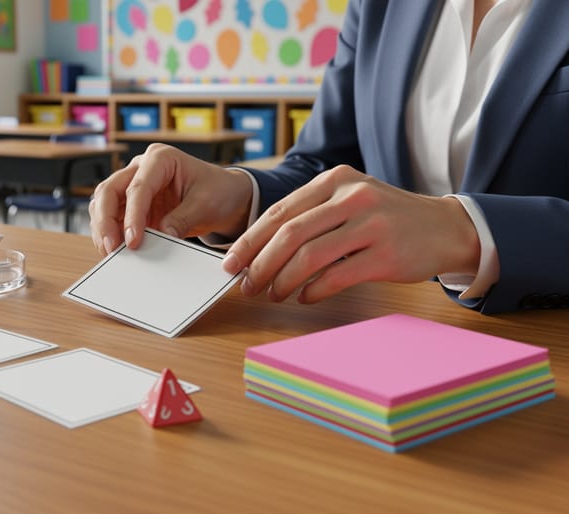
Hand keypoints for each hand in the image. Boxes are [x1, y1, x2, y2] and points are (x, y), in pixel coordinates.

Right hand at [88, 143, 252, 254]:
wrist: (224, 196)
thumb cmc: (217, 191)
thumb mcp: (206, 204)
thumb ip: (182, 219)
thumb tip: (161, 236)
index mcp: (161, 158)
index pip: (138, 187)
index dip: (133, 215)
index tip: (133, 241)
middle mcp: (141, 168)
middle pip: (109, 191)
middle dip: (106, 221)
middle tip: (111, 248)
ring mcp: (133, 185)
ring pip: (104, 203)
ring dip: (103, 228)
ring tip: (111, 253)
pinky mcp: (132, 204)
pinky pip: (112, 217)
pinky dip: (110, 233)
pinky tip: (115, 250)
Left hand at [222, 165, 480, 302]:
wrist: (446, 227)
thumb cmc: (387, 218)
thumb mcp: (349, 199)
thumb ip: (310, 215)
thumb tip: (258, 249)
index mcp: (335, 180)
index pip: (279, 212)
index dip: (250, 240)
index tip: (230, 262)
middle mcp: (352, 197)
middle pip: (289, 234)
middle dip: (260, 264)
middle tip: (247, 286)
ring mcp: (371, 225)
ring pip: (309, 256)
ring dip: (282, 281)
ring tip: (272, 295)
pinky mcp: (386, 255)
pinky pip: (336, 277)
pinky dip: (313, 291)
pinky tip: (304, 298)